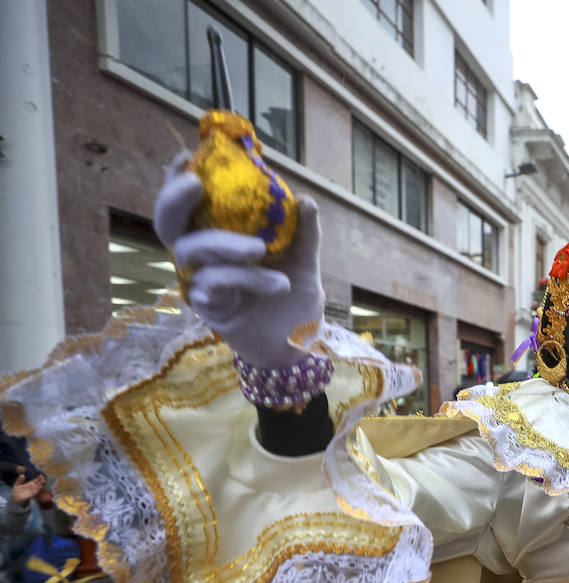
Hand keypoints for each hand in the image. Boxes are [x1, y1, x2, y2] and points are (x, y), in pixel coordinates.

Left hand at [10, 472, 44, 505]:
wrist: (15, 499)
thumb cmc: (16, 492)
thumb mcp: (17, 485)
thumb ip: (20, 480)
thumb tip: (22, 475)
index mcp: (29, 484)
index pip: (35, 481)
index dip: (38, 478)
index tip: (41, 475)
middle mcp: (32, 488)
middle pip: (38, 484)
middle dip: (41, 481)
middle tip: (43, 479)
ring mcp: (32, 492)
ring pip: (37, 488)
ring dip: (40, 486)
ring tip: (42, 482)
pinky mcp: (30, 496)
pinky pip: (34, 493)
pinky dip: (37, 491)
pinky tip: (39, 488)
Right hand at [153, 152, 324, 367]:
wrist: (297, 344)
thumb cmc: (291, 298)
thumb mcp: (304, 263)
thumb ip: (304, 234)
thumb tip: (305, 200)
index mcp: (218, 236)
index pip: (188, 204)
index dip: (177, 179)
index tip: (187, 156)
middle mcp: (201, 256)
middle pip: (167, 222)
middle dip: (173, 199)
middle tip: (196, 185)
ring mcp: (201, 281)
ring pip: (192, 250)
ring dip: (225, 244)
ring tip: (260, 249)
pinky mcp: (208, 306)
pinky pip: (215, 282)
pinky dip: (247, 277)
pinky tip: (277, 282)